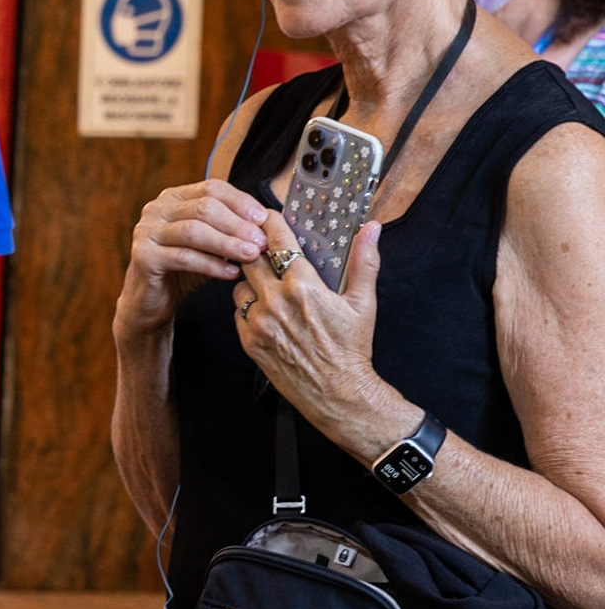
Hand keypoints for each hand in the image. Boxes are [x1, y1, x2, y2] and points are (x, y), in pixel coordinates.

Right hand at [117, 179, 268, 339]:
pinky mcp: (142, 256)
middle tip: (262, 241)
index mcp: (173, 198)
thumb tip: (268, 223)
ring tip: (251, 256)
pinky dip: (211, 265)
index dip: (241, 202)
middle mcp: (156, 209)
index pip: (212, 188)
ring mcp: (145, 231)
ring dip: (227, 243)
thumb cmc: (184, 270)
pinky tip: (231, 273)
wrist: (152, 301)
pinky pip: (183, 257)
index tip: (265, 219)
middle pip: (204, 207)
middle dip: (237, 224)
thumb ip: (229, 229)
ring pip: (194, 231)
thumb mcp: (210, 244)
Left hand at [231, 212, 384, 426]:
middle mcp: (275, 301)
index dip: (269, 224)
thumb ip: (364, 261)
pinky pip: (237, 311)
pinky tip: (265, 310)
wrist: (337, 392)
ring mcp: (258, 322)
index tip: (267, 216)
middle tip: (262, 248)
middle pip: (249, 259)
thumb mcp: (363, 301)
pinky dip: (247, 306)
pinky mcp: (248, 340)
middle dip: (254, 251)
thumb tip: (371, 229)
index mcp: (303, 286)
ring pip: (239, 285)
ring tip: (268, 284)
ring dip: (250, 280)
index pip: (277, 241)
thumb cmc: (351, 348)